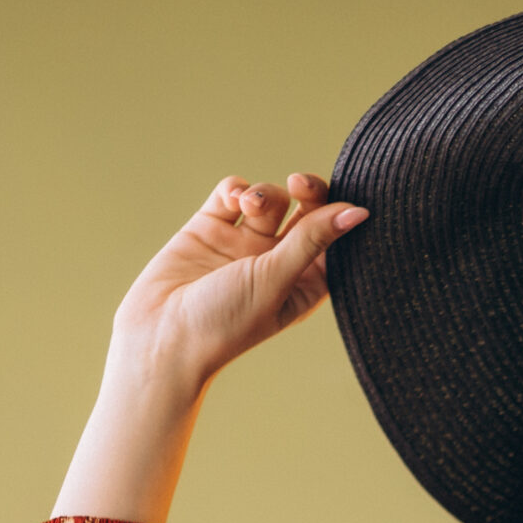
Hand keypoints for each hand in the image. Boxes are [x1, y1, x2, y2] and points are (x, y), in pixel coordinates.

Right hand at [110, 172, 367, 390]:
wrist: (161, 336)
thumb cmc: (226, 322)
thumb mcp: (276, 279)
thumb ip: (313, 240)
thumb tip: (360, 212)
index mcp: (304, 283)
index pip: (333, 237)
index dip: (337, 213)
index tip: (340, 200)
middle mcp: (276, 262)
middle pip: (306, 210)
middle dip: (307, 191)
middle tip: (299, 185)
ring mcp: (242, 244)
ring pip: (269, 199)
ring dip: (264, 194)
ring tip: (249, 206)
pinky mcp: (209, 229)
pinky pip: (231, 195)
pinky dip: (235, 189)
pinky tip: (232, 200)